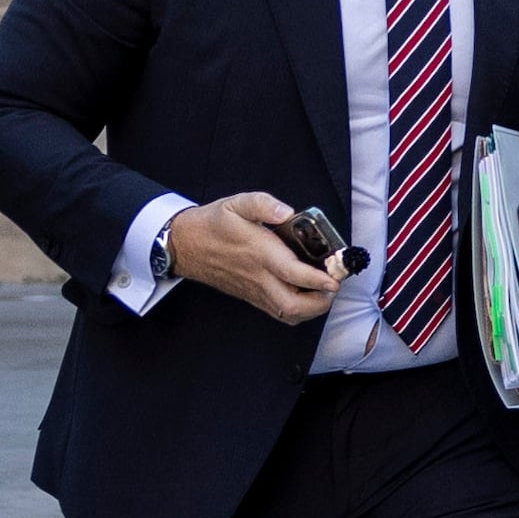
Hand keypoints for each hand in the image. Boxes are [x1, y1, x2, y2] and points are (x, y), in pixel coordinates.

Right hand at [168, 193, 339, 323]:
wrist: (184, 245)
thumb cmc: (213, 223)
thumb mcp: (236, 203)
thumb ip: (263, 204)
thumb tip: (286, 211)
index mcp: (259, 253)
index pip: (292, 273)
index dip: (317, 280)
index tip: (335, 279)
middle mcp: (259, 277)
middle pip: (293, 305)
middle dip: (320, 301)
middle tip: (334, 285)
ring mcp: (255, 291)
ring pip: (288, 314)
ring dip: (312, 309)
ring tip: (324, 291)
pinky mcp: (251, 297)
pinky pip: (279, 313)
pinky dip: (298, 311)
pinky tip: (307, 296)